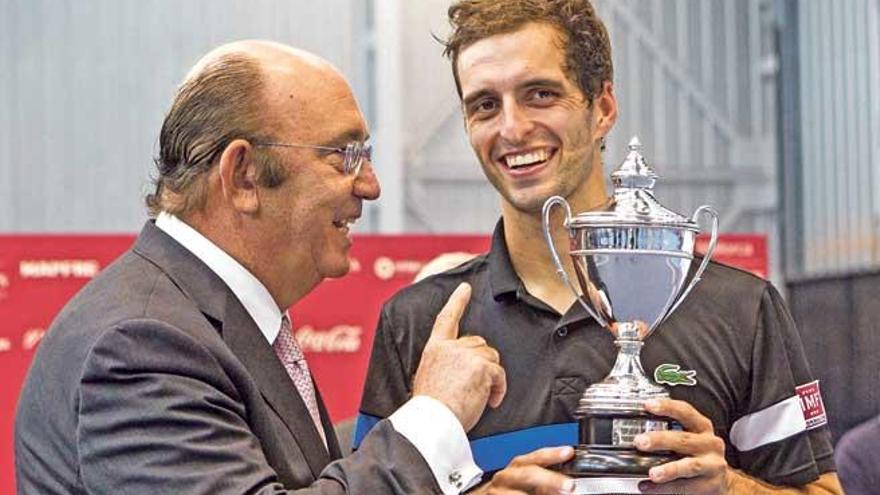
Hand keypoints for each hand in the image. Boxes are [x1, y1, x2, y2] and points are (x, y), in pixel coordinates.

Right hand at [412, 283, 506, 430]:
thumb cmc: (431, 408)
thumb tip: (459, 369)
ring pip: (491, 358)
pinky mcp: (481, 367)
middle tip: (477, 384)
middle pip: (478, 344)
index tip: (465, 288)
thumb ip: (443, 365)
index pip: (446, 318)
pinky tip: (492, 401)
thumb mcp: (428, 378)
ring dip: (492, 377)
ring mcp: (467, 355)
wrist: (433, 419)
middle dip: (483, 362)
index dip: (457, 301)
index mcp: (434, 349)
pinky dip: (499, 388)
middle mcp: (450, 347)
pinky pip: (499, 374)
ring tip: (482, 396)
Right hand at [470, 446, 575, 494]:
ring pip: (516, 492)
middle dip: (549, 478)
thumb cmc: (509, 489)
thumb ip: (544, 481)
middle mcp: (506, 476)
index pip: (536, 457)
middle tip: (569, 485)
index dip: (552, 453)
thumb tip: (568, 482)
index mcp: (517, 466)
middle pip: (527, 473)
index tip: (568, 452)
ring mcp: (497, 491)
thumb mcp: (526, 481)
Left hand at [634, 399, 727, 494]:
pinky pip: (687, 488)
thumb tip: (637, 431)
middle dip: (660, 440)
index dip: (667, 407)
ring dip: (669, 469)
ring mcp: (712, 465)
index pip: (685, 412)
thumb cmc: (700, 454)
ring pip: (690, 466)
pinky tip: (650, 488)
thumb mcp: (691, 437)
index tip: (648, 405)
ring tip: (652, 473)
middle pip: (684, 439)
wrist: (723, 480)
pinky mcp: (711, 485)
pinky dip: (666, 489)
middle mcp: (710, 444)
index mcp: (702, 428)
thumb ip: (671, 432)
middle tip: (640, 442)